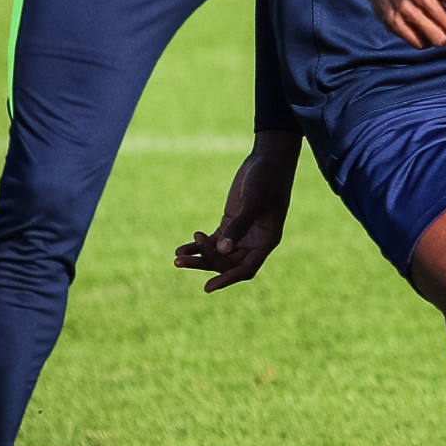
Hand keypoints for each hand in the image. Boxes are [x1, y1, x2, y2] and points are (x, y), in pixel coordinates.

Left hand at [173, 132, 301, 290]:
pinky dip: (198, 245)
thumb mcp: (253, 201)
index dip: (228, 279)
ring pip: (219, 254)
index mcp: (268, 240)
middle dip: (205, 264)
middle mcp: (256, 241)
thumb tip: (222, 250)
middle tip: (181, 261)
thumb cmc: (267, 179)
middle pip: (228, 263)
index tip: (208, 287)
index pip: (246, 268)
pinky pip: (214, 241)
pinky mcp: (232, 223)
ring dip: (199, 257)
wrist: (268, 158)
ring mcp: (243, 233)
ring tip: (177, 258)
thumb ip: (239, 226)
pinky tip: (181, 248)